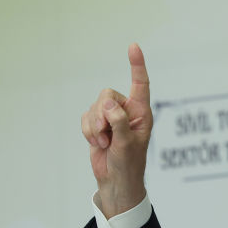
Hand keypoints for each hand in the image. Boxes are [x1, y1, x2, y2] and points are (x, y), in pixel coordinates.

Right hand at [80, 43, 152, 218]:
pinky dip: (88, 131)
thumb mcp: (127, 144)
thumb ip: (119, 122)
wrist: (116, 181)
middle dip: (102, 114)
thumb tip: (108, 105)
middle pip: (107, 95)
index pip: (140, 84)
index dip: (136, 65)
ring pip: (94, 107)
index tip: (133, 46)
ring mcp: (111, 118)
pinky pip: (85, 117)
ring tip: (103, 143)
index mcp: (141, 113)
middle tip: (106, 134)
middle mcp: (126, 112)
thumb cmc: (128, 165)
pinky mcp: (97, 125)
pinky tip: (97, 144)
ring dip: (94, 127)